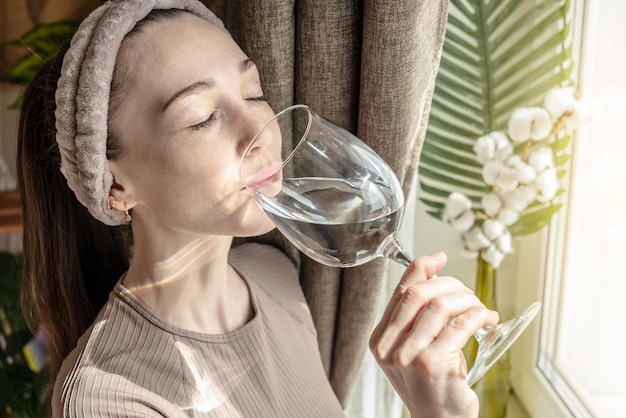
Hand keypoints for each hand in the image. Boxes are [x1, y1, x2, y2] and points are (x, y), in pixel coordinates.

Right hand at [369, 252, 498, 417]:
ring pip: (440, 306)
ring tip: (480, 308)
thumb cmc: (430, 383)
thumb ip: (418, 313)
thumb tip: (432, 267)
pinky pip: (460, 325)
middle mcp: (389, 347)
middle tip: (467, 293)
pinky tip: (487, 320)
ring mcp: (409, 357)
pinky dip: (479, 315)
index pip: (400, 293)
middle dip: (449, 285)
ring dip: (468, 300)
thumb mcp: (415, 346)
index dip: (420, 269)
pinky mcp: (434, 364)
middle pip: (419, 294)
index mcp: (380, 339)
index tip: (439, 257)